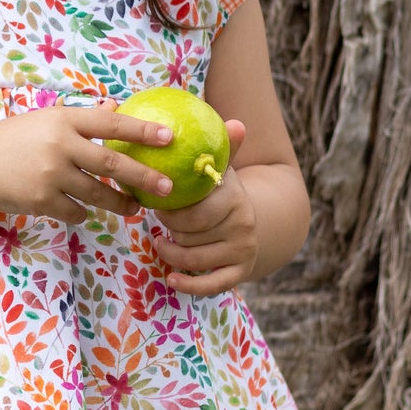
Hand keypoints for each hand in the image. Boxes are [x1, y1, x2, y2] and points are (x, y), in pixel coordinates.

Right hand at [0, 103, 174, 226]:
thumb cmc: (13, 140)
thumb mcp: (45, 120)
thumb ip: (82, 120)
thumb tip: (116, 110)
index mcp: (63, 119)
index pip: (111, 124)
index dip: (142, 131)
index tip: (169, 138)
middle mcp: (60, 145)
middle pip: (113, 165)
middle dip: (145, 177)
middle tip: (168, 187)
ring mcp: (50, 175)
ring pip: (99, 194)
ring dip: (120, 203)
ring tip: (134, 207)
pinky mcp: (42, 201)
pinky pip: (76, 212)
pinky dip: (83, 213)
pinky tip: (82, 210)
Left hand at [149, 122, 257, 294]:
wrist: (254, 221)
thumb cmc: (223, 192)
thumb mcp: (224, 168)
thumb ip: (224, 147)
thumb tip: (236, 123)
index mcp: (235, 197)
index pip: (194, 209)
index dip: (168, 209)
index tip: (156, 203)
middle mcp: (243, 225)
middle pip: (190, 234)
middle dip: (168, 228)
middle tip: (157, 220)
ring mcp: (243, 250)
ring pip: (194, 258)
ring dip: (170, 252)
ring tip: (160, 241)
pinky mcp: (240, 273)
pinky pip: (211, 285)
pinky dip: (188, 285)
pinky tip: (171, 279)